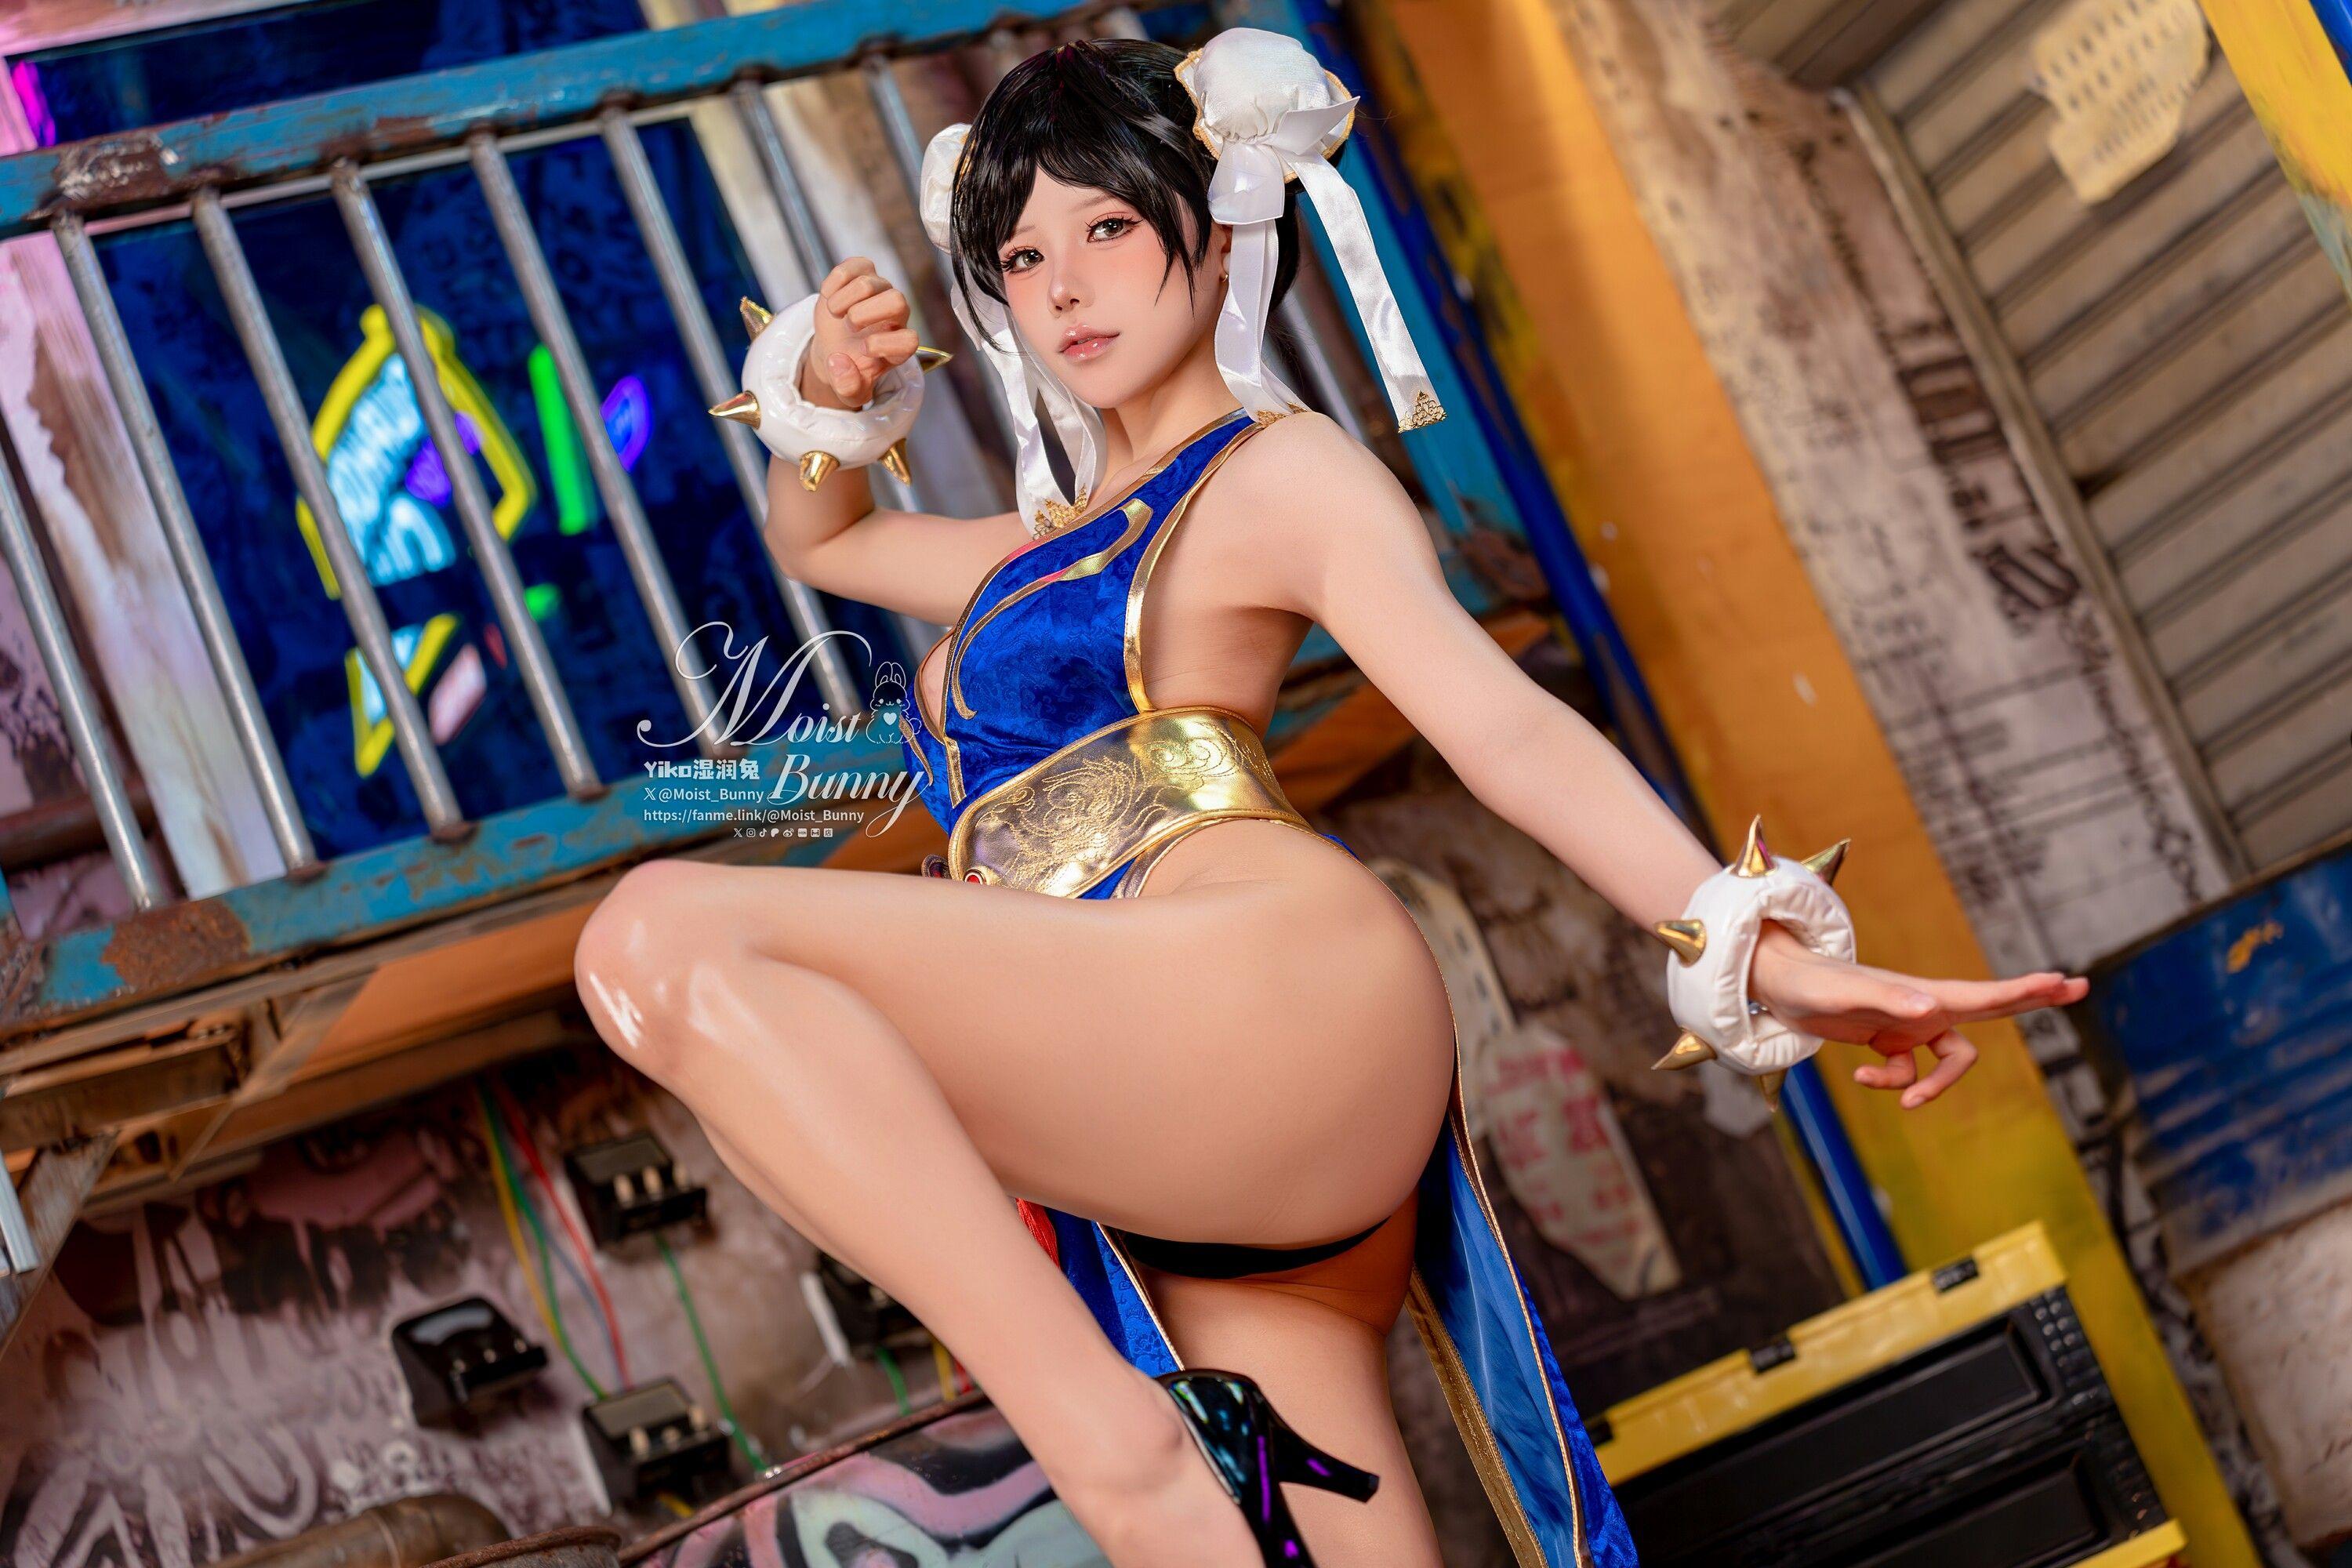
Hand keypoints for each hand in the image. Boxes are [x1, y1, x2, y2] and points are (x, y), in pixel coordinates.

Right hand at [801, 257, 919, 410]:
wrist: (835, 348)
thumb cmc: (848, 369)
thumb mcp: (848, 390)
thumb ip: (847, 387)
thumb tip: (839, 362)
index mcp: (899, 347)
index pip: (909, 341)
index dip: (884, 345)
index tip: (862, 350)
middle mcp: (896, 316)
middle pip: (897, 301)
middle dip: (865, 314)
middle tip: (849, 326)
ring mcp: (881, 290)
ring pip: (869, 283)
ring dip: (844, 300)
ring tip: (834, 313)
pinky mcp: (863, 273)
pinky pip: (855, 265)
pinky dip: (836, 281)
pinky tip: (829, 296)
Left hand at [1747, 925, 2086, 1108]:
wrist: (1776, 985)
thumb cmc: (1812, 983)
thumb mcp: (1847, 995)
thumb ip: (1889, 1001)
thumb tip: (1931, 1011)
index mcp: (1925, 995)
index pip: (1986, 997)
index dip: (2027, 993)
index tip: (2068, 983)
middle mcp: (1923, 1007)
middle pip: (1989, 1011)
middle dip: (2030, 1002)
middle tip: (2077, 988)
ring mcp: (1907, 1024)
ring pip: (1946, 1062)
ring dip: (1931, 1086)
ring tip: (1905, 1100)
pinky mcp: (1886, 1039)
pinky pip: (1906, 1072)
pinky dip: (1890, 1082)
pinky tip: (1858, 1075)